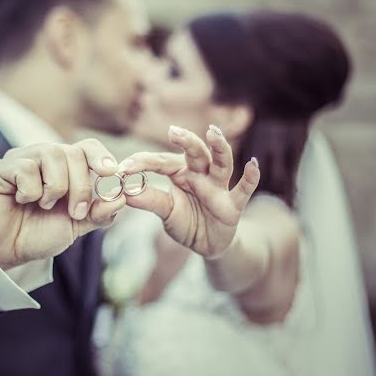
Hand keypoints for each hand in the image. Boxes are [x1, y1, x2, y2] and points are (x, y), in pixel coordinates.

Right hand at [0, 139, 125, 267]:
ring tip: (44, 206)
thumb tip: (121, 197)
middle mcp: (44, 157)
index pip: (88, 147)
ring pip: (51, 154)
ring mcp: (21, 159)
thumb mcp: (76, 226)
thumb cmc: (39, 233)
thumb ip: (99, 213)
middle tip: (75, 211)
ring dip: (55, 188)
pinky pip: (25, 168)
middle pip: (72, 152)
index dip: (101, 157)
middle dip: (81, 185)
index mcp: (65, 167)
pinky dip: (30, 191)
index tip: (111, 173)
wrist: (6, 251)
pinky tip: (22, 201)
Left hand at [118, 125, 259, 258]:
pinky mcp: (233, 204)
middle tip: (173, 131)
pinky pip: (244, 189)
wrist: (208, 244)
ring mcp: (218, 187)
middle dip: (186, 141)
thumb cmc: (186, 222)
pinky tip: (252, 164)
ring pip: (221, 163)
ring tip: (214, 133)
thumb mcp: (166, 212)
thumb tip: (125, 193)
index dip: (143, 163)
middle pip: (195, 153)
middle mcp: (200, 175)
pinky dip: (250, 177)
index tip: (122, 167)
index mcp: (180, 173)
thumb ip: (150, 201)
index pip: (161, 162)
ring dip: (219, 148)